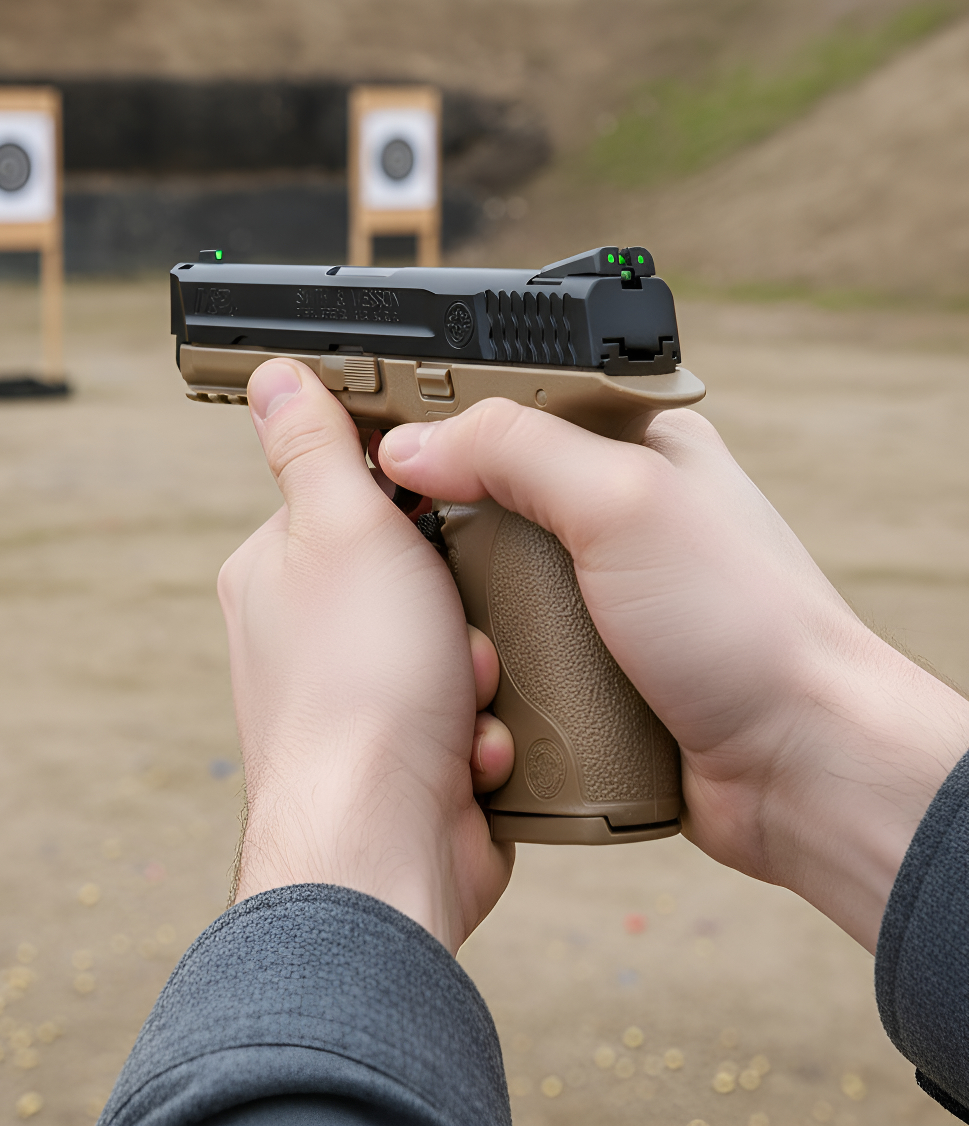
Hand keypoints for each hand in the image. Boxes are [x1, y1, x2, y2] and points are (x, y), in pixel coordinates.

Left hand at [218, 360, 513, 951]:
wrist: (386, 842)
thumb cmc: (357, 686)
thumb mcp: (344, 529)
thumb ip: (314, 447)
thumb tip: (273, 375)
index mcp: (279, 572)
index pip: (355, 496)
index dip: (413, 498)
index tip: (450, 504)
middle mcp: (309, 635)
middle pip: (418, 574)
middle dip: (457, 596)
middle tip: (451, 617)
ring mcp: (359, 698)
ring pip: (456, 643)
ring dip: (477, 662)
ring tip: (459, 690)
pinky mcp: (407, 754)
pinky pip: (469, 711)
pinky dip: (479, 725)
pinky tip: (465, 746)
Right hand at [379, 401, 968, 950]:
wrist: (796, 767)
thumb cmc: (744, 624)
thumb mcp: (625, 503)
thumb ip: (515, 452)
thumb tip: (412, 445)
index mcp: (636, 450)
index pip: (515, 410)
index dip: (445, 423)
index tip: (382, 449)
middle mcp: (616, 518)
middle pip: (491, 502)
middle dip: (447, 531)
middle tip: (403, 551)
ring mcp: (601, 597)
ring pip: (493, 584)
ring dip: (465, 612)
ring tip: (447, 627)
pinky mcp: (590, 665)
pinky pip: (512, 651)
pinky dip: (487, 663)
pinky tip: (474, 677)